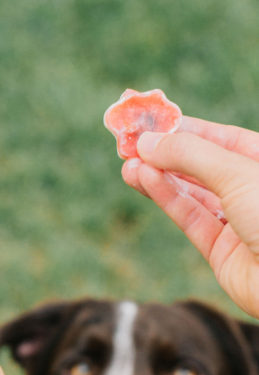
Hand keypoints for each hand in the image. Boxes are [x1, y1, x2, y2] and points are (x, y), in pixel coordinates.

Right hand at [121, 117, 258, 318]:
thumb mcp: (237, 173)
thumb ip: (191, 155)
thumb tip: (148, 142)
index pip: (223, 139)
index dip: (188, 129)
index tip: (153, 122)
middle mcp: (253, 191)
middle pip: (204, 166)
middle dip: (167, 154)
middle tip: (131, 144)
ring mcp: (238, 222)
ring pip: (192, 194)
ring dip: (159, 177)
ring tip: (128, 165)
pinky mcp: (221, 252)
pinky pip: (190, 218)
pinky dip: (166, 199)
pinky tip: (144, 181)